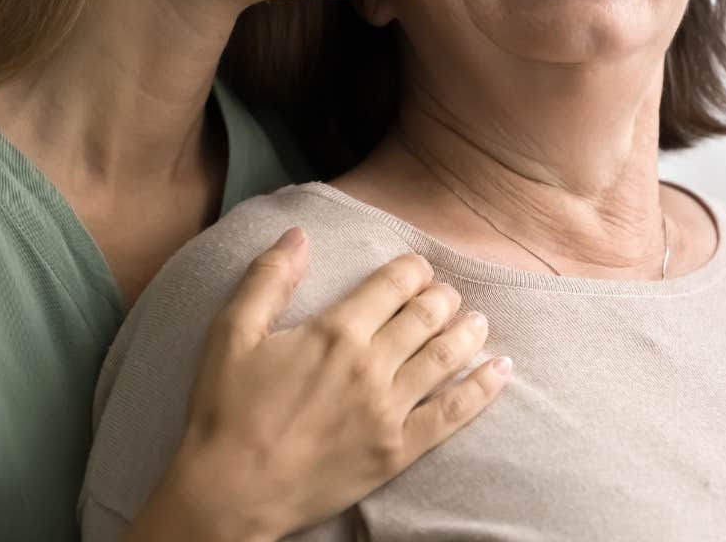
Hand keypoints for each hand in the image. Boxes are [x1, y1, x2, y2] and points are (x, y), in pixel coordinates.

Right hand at [147, 226, 510, 539]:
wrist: (231, 492)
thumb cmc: (225, 411)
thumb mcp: (231, 333)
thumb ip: (268, 278)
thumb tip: (297, 233)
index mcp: (335, 331)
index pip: (393, 284)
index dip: (411, 269)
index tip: (417, 267)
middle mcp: (371, 365)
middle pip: (426, 316)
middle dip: (442, 297)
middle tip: (447, 292)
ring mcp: (389, 411)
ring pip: (445, 358)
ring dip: (468, 332)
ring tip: (478, 320)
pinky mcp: (397, 451)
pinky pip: (452, 414)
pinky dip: (482, 389)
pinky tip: (501, 370)